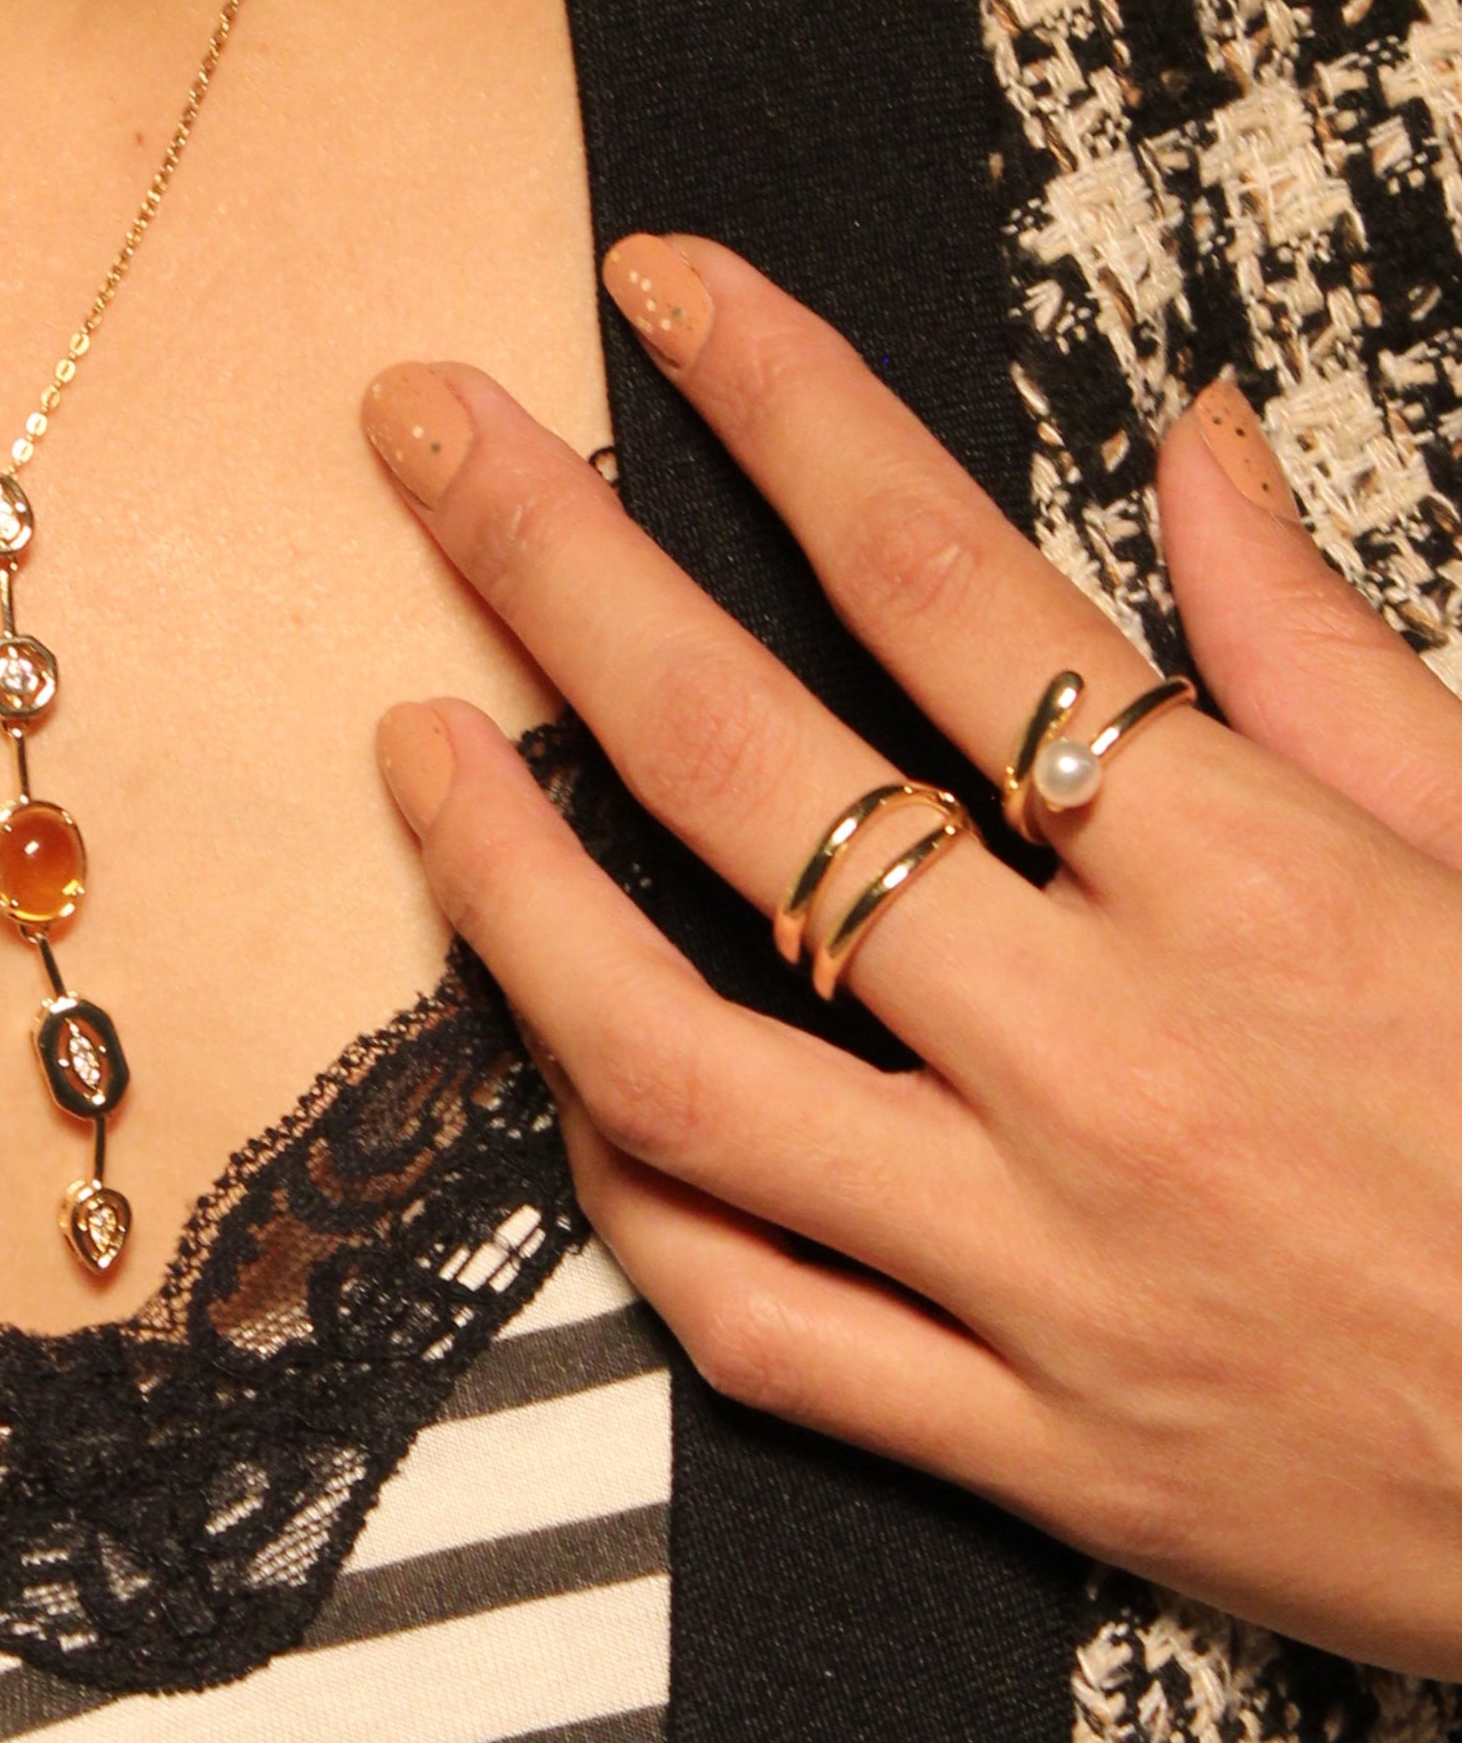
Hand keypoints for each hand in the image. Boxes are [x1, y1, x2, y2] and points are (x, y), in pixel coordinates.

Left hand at [363, 236, 1461, 1672]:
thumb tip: (1192, 447)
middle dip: (559, 574)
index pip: (957, 592)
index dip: (786, 415)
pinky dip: (630, 1190)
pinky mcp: (1025, 1446)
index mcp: (1261, 887)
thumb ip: (1330, 660)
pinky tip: (559, 1072)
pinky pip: (749, 1315)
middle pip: (751, 777)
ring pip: (677, 1063)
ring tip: (413, 745)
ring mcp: (1044, 1267)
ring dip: (506, 890)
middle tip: (425, 438)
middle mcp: (1116, 1063)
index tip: (665, 296)